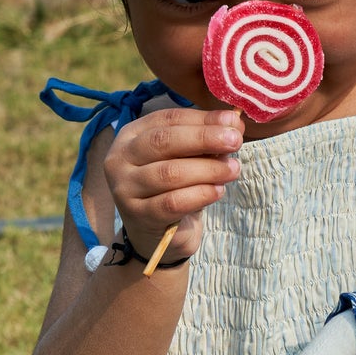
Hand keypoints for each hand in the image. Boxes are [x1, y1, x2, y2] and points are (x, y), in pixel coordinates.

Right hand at [103, 106, 243, 261]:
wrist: (156, 235)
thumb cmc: (172, 189)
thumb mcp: (186, 159)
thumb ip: (204, 140)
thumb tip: (234, 123)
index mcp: (131, 135)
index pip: (167, 119)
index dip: (202, 119)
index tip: (232, 121)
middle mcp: (121, 159)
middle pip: (163, 141)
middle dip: (204, 138)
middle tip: (234, 141)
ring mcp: (125, 189)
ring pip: (170, 173)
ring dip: (207, 169)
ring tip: (232, 170)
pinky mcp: (138, 216)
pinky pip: (172, 203)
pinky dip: (200, 195)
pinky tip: (218, 191)